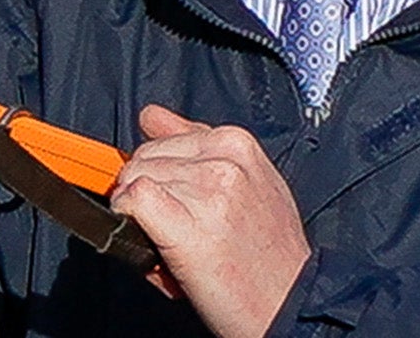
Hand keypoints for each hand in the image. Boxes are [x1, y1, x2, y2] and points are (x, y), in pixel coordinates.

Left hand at [114, 109, 311, 337]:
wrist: (289, 302)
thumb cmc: (269, 253)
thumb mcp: (249, 183)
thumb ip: (197, 145)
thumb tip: (151, 116)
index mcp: (238, 143)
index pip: (162, 135)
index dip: (156, 171)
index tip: (168, 198)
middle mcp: (225, 160)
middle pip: (145, 157)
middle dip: (144, 190)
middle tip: (172, 226)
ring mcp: (208, 190)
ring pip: (136, 178)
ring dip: (139, 213)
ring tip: (172, 240)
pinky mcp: (187, 225)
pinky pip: (134, 199)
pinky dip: (129, 218)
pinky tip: (150, 240)